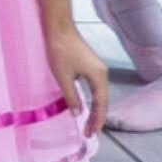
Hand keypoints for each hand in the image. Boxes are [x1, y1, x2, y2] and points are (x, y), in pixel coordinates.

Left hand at [46, 19, 114, 139]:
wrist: (59, 27)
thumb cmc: (60, 50)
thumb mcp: (63, 77)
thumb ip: (72, 97)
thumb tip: (78, 113)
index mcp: (99, 76)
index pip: (101, 104)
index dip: (97, 120)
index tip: (90, 133)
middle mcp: (102, 73)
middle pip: (103, 100)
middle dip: (97, 118)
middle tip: (89, 133)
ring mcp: (98, 68)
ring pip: (99, 94)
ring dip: (95, 109)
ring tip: (89, 124)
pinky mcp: (91, 65)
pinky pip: (95, 87)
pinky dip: (92, 99)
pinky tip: (86, 105)